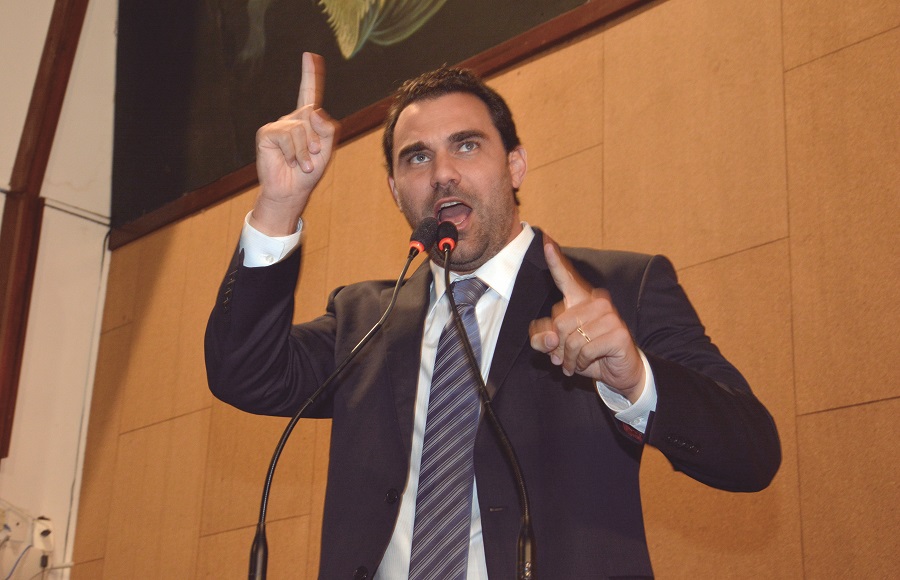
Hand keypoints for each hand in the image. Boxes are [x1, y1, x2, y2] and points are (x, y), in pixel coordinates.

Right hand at [251, 52, 337, 235]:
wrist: (291, 191)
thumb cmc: (308, 172)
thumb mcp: (326, 150)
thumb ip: (327, 129)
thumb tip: (312, 110)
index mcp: (307, 121)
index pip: (310, 93)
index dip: (311, 74)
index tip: (311, 55)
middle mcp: (292, 119)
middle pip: (312, 115)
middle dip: (317, 139)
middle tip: (312, 157)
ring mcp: (278, 126)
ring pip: (301, 128)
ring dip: (306, 151)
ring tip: (302, 165)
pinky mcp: (267, 133)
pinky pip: (288, 136)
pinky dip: (294, 153)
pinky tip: (290, 162)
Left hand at [529, 235, 645, 402]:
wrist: (620, 371)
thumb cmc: (588, 355)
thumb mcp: (558, 349)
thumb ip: (543, 340)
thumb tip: (550, 337)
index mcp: (581, 300)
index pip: (565, 278)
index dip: (555, 260)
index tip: (545, 240)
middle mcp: (597, 302)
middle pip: (560, 323)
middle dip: (558, 347)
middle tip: (563, 358)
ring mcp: (610, 316)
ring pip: (571, 338)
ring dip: (569, 357)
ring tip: (574, 363)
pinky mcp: (618, 333)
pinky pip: (586, 349)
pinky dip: (581, 362)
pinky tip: (587, 364)